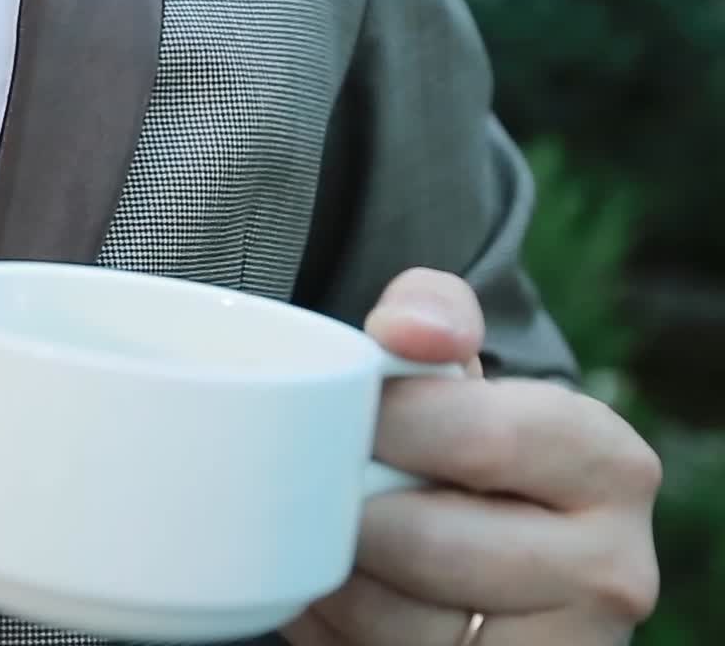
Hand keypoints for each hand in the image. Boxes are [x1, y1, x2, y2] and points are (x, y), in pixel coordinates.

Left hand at [282, 268, 661, 644]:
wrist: (478, 518)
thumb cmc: (454, 423)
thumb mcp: (453, 352)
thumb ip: (432, 309)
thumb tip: (407, 331)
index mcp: (609, 462)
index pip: (476, 438)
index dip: (385, 422)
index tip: (342, 410)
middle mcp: (611, 569)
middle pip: (427, 544)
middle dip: (346, 506)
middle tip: (313, 476)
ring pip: (400, 627)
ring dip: (331, 575)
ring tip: (318, 529)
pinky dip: (337, 630)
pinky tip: (328, 582)